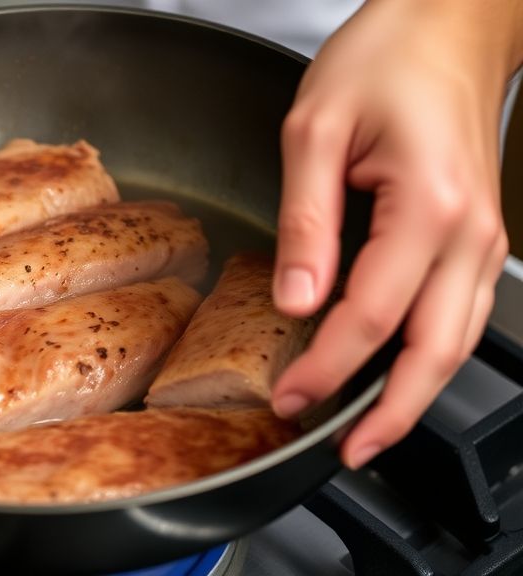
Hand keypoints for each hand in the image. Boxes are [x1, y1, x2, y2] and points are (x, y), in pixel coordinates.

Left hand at [270, 0, 521, 468]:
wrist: (446, 24)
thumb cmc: (384, 59)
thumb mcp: (314, 131)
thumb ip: (305, 224)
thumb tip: (297, 301)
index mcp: (428, 207)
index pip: (370, 316)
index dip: (326, 368)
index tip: (288, 395)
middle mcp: (469, 232)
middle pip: (435, 351)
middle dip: (387, 411)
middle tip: (343, 450)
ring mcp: (483, 237)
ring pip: (457, 341)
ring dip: (414, 393)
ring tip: (369, 431)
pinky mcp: (477, 234)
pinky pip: (459, 313)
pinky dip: (428, 354)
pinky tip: (396, 371)